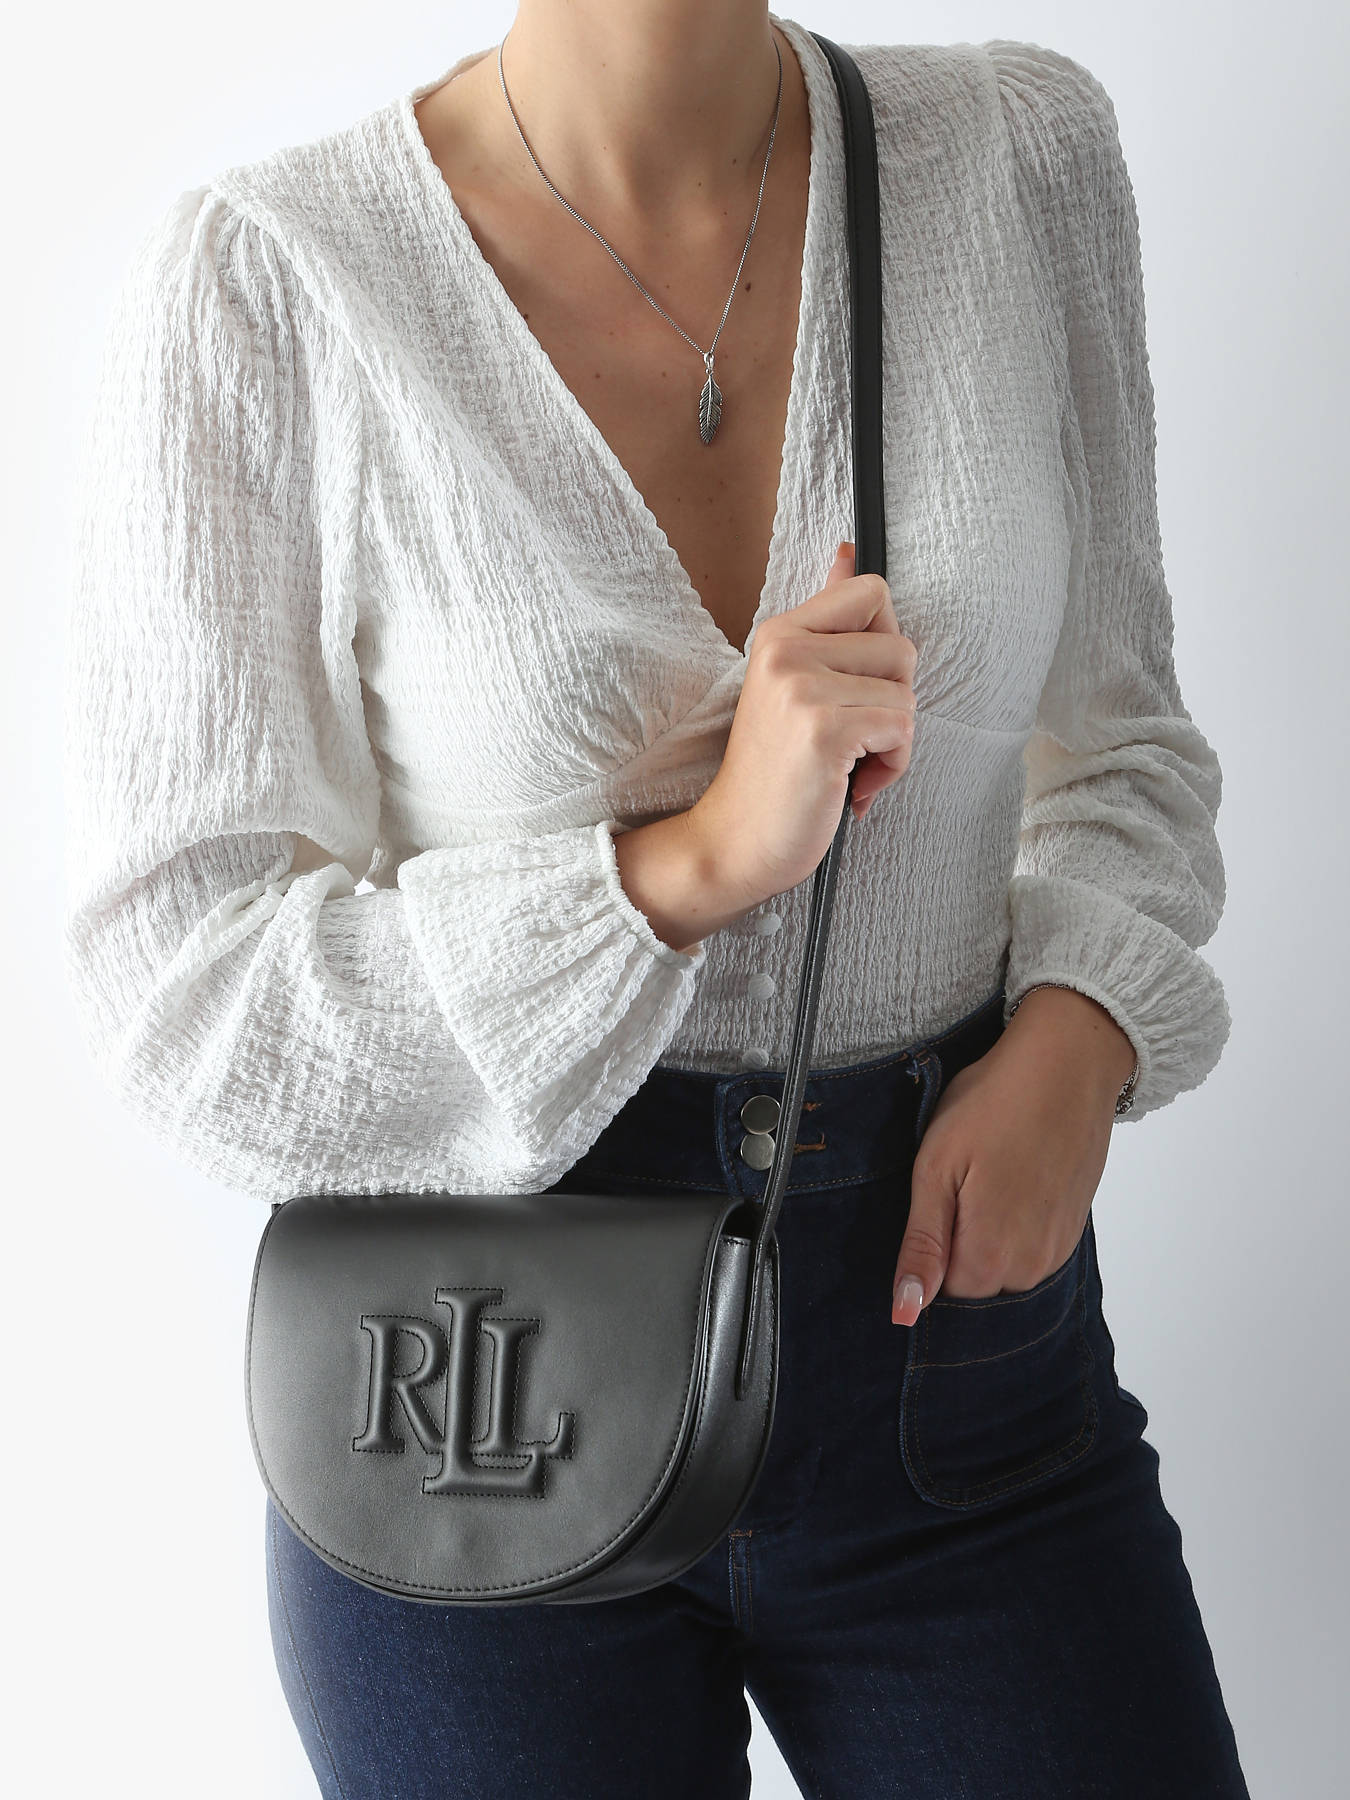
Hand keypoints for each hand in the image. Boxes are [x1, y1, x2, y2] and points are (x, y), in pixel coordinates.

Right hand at [685, 540, 916, 910]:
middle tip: (849, 738)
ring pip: (906, 693)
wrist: (736, 840)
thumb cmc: (775, 771)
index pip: (872, 591)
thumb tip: (849, 550)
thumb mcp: (793, 683)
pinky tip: (853, 785)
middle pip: (901, 648)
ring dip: (892, 741)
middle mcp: (786, 651)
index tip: (856, 687)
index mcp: (779, 633)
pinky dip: (891, 766)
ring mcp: (802, 689)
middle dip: (892, 701)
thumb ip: (827, 619)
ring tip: (847, 764)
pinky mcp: (823, 730)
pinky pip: (901, 729)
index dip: (883, 645)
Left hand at [890, 991, 1129, 1321]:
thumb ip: (922, 1247)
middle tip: (964, 1179)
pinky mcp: (1074, 1228)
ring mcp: (1058, 1249)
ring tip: (992, 1173)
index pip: (942, 1290)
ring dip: (989, 1232)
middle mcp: (1031, 1267)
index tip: (938, 1196)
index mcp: (990, 1257)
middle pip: (975, 1282)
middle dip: (960, 1241)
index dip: (931, 1245)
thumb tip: (904, 1313)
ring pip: (1004, 1266)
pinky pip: (1031, 1248)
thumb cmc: (992, 1105)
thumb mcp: (935, 1170)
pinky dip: (1017, 1221)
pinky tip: (1016, 1176)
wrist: (1066, 1064)